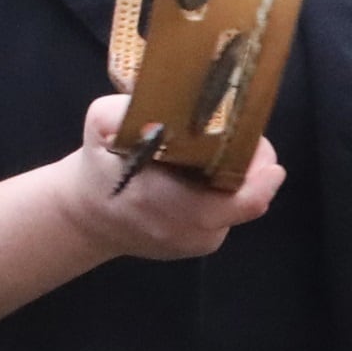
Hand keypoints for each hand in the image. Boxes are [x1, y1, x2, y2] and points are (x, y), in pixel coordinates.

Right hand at [71, 91, 282, 255]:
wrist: (86, 217)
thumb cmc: (98, 168)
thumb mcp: (98, 127)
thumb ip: (123, 111)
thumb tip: (160, 102)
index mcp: (165, 200)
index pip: (239, 201)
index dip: (261, 178)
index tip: (264, 152)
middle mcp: (186, 229)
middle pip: (247, 202)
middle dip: (254, 170)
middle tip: (247, 142)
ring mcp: (194, 243)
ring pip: (236, 209)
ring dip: (237, 182)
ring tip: (220, 157)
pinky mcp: (198, 248)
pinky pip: (225, 219)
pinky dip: (223, 196)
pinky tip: (203, 180)